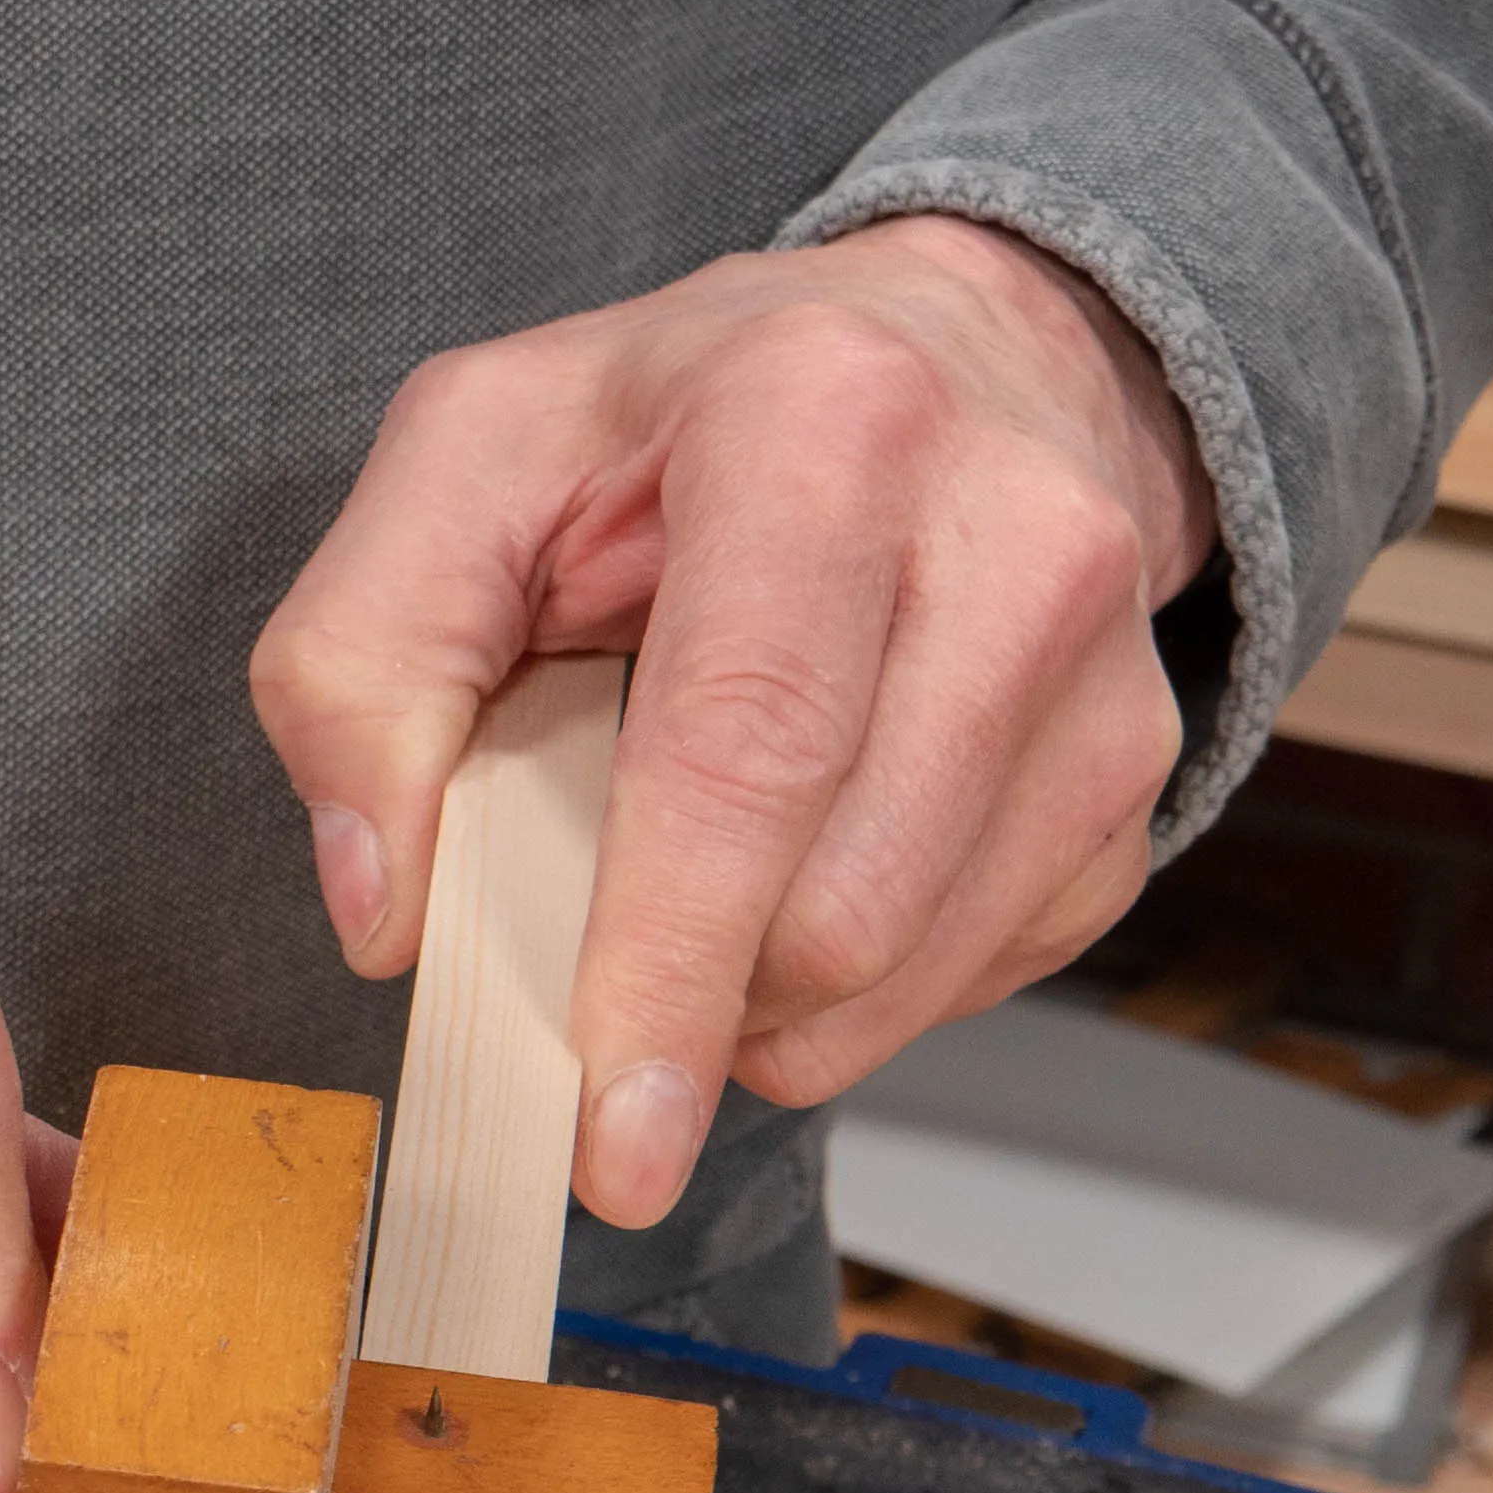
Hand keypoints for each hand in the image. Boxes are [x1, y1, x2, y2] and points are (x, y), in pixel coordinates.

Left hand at [252, 214, 1216, 1224]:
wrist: (956, 358)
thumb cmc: (694, 424)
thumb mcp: (470, 459)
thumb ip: (359, 662)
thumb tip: (387, 902)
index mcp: (825, 422)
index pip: (747, 750)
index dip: (666, 966)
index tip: (608, 1134)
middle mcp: (1015, 538)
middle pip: (839, 905)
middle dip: (691, 1000)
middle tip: (596, 959)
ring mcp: (1102, 676)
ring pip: (902, 971)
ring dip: (762, 1001)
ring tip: (700, 874)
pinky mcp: (1133, 782)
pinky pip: (965, 980)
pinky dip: (851, 980)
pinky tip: (811, 858)